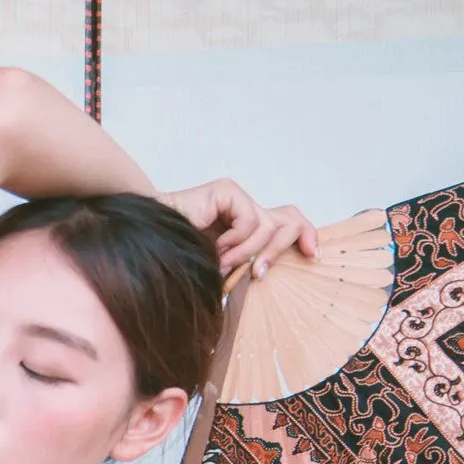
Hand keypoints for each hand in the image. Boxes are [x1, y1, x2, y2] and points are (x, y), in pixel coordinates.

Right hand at [157, 178, 319, 279]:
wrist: (150, 242)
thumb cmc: (179, 258)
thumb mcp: (224, 267)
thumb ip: (246, 264)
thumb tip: (271, 272)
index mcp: (244, 223)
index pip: (287, 220)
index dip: (304, 235)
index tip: (313, 256)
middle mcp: (244, 207)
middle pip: (287, 218)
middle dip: (281, 247)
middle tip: (260, 272)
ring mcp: (236, 197)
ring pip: (268, 226)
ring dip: (246, 252)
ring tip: (223, 263)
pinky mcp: (227, 191)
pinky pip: (250, 221)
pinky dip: (235, 241)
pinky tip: (216, 247)